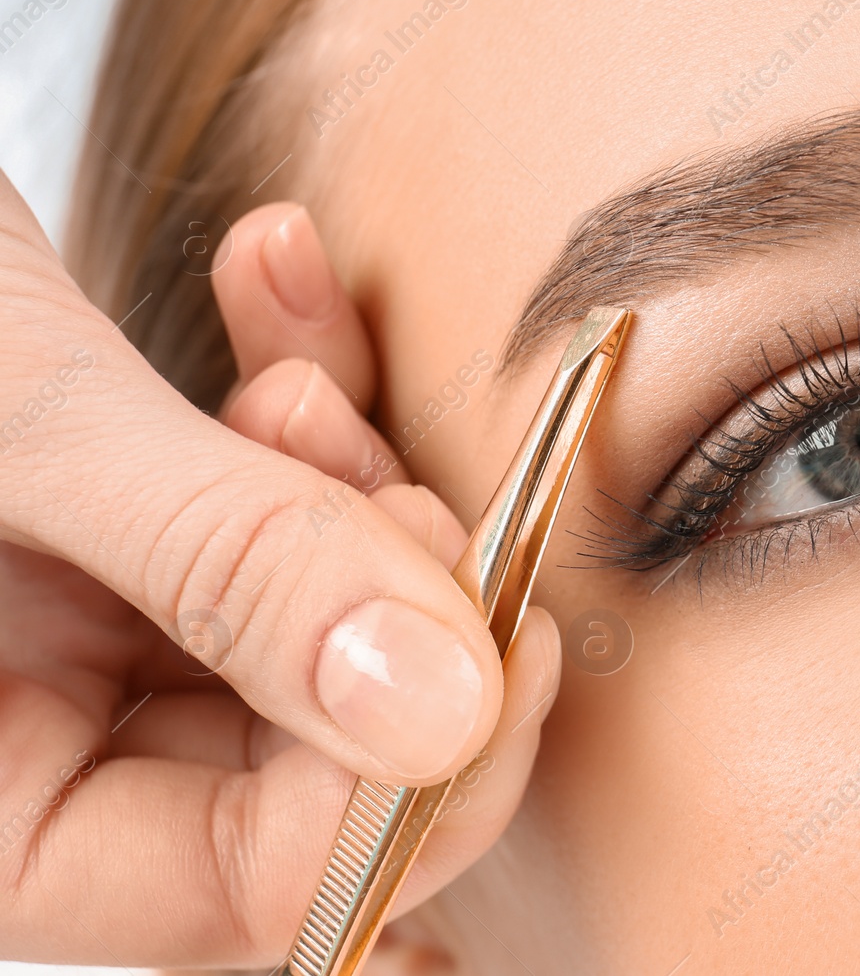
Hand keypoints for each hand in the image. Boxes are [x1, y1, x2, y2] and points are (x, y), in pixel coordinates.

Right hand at [0, 177, 558, 968]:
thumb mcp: (13, 422)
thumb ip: (227, 565)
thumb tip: (448, 716)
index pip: (251, 887)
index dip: (409, 784)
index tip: (506, 635)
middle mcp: (25, 751)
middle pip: (315, 761)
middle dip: (396, 614)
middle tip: (413, 487)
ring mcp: (76, 640)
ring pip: (318, 626)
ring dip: (347, 489)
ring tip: (295, 374)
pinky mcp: (118, 532)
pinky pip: (267, 511)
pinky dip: (294, 402)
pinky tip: (278, 277)